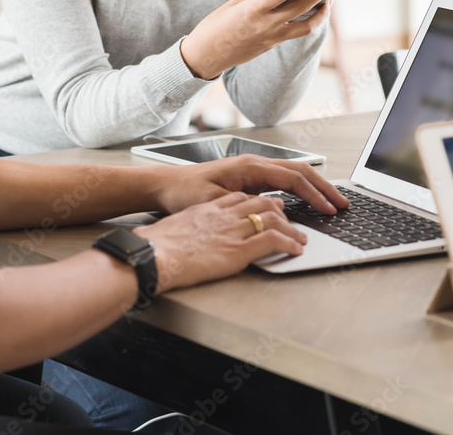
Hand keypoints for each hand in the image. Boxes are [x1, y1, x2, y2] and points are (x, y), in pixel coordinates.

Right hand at [135, 191, 307, 293]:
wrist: (151, 255)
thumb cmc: (158, 246)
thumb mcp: (180, 227)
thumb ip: (196, 224)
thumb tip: (197, 234)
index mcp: (211, 207)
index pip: (244, 197)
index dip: (263, 202)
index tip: (274, 206)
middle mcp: (225, 214)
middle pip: (265, 203)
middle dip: (285, 210)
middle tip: (295, 219)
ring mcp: (234, 230)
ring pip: (274, 219)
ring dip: (292, 229)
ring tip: (301, 238)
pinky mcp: (239, 249)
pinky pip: (273, 240)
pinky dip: (289, 243)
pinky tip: (295, 249)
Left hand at [150, 154, 349, 214]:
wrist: (165, 184)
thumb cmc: (184, 192)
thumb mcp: (211, 203)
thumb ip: (243, 205)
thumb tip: (273, 210)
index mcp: (250, 167)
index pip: (293, 178)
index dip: (315, 194)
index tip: (329, 209)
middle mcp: (256, 164)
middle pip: (302, 171)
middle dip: (325, 187)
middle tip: (344, 204)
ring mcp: (255, 169)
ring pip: (296, 173)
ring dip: (316, 186)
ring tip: (334, 202)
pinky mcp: (252, 177)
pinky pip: (285, 180)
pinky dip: (303, 188)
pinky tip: (309, 200)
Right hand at [179, 0, 343, 79]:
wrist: (205, 57)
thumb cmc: (215, 26)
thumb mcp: (234, 6)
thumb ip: (259, 1)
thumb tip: (280, 0)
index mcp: (254, 10)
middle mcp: (267, 25)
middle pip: (303, 7)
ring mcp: (272, 38)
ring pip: (307, 26)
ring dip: (323, 12)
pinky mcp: (273, 45)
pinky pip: (298, 33)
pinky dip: (309, 22)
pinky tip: (315, 12)